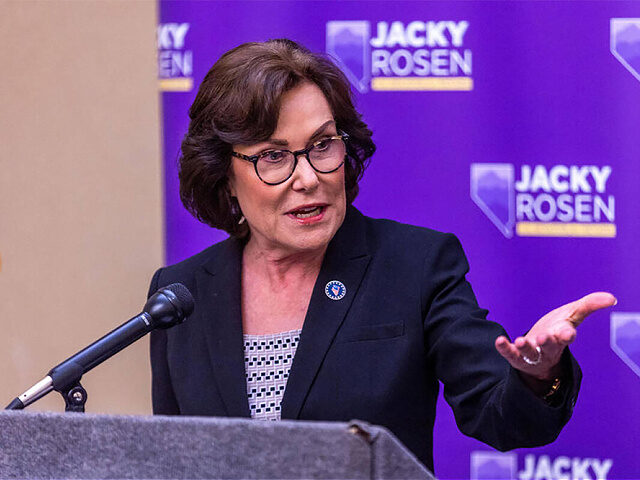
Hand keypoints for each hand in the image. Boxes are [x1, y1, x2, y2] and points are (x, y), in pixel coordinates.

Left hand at [495, 292, 616, 381]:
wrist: (540, 350)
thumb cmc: (557, 329)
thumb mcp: (572, 315)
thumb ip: (589, 305)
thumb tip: (611, 298)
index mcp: (562, 337)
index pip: (567, 336)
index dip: (567, 335)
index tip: (568, 333)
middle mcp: (548, 347)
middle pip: (549, 346)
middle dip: (547, 342)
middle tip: (543, 338)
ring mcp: (533, 354)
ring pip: (531, 353)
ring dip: (526, 347)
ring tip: (520, 340)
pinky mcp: (517, 358)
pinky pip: (510, 354)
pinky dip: (505, 348)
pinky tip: (499, 341)